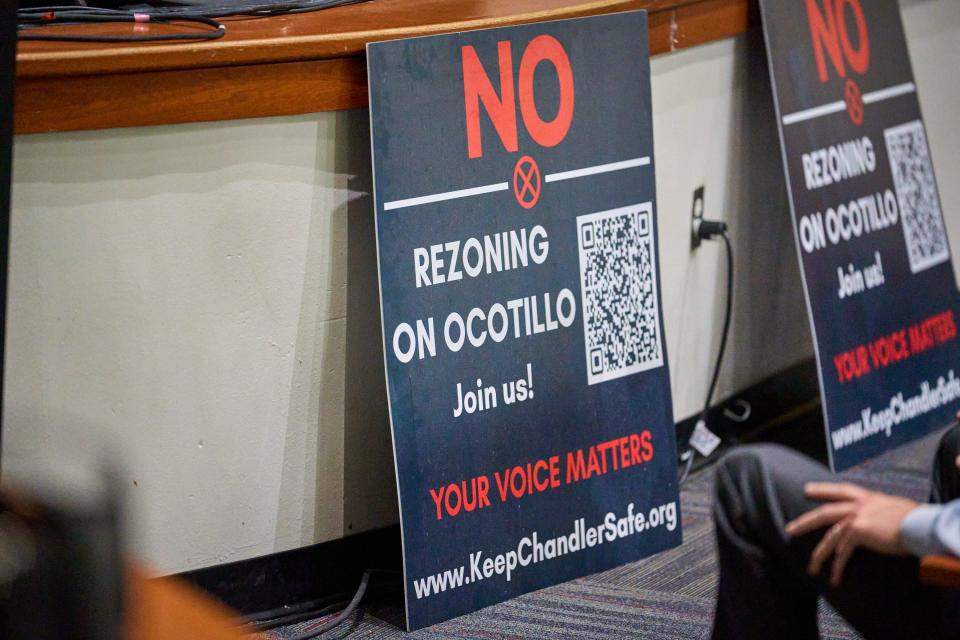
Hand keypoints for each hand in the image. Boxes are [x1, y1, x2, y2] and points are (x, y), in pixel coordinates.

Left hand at [785, 482, 918, 587]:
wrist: (919, 525)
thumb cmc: (913, 519)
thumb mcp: (892, 506)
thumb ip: (878, 509)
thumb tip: (876, 516)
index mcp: (866, 497)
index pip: (839, 490)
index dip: (822, 489)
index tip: (806, 489)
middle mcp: (857, 505)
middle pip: (824, 513)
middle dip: (804, 523)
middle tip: (789, 530)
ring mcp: (855, 518)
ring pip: (830, 538)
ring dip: (819, 555)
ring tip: (811, 568)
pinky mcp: (858, 532)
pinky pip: (843, 552)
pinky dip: (838, 566)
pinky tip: (834, 577)